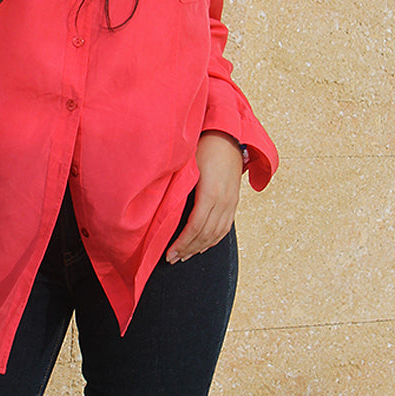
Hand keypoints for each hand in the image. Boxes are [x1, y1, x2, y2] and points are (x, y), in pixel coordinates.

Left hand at [165, 130, 242, 263]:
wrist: (228, 136)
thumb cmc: (204, 147)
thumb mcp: (188, 164)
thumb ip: (178, 185)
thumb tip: (160, 203)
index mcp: (210, 193)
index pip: (195, 226)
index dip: (182, 243)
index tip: (169, 253)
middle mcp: (223, 201)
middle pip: (206, 234)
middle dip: (188, 249)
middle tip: (173, 259)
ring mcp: (231, 202)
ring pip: (217, 234)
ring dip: (200, 248)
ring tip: (185, 256)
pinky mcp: (234, 202)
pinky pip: (225, 228)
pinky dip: (214, 240)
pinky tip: (203, 246)